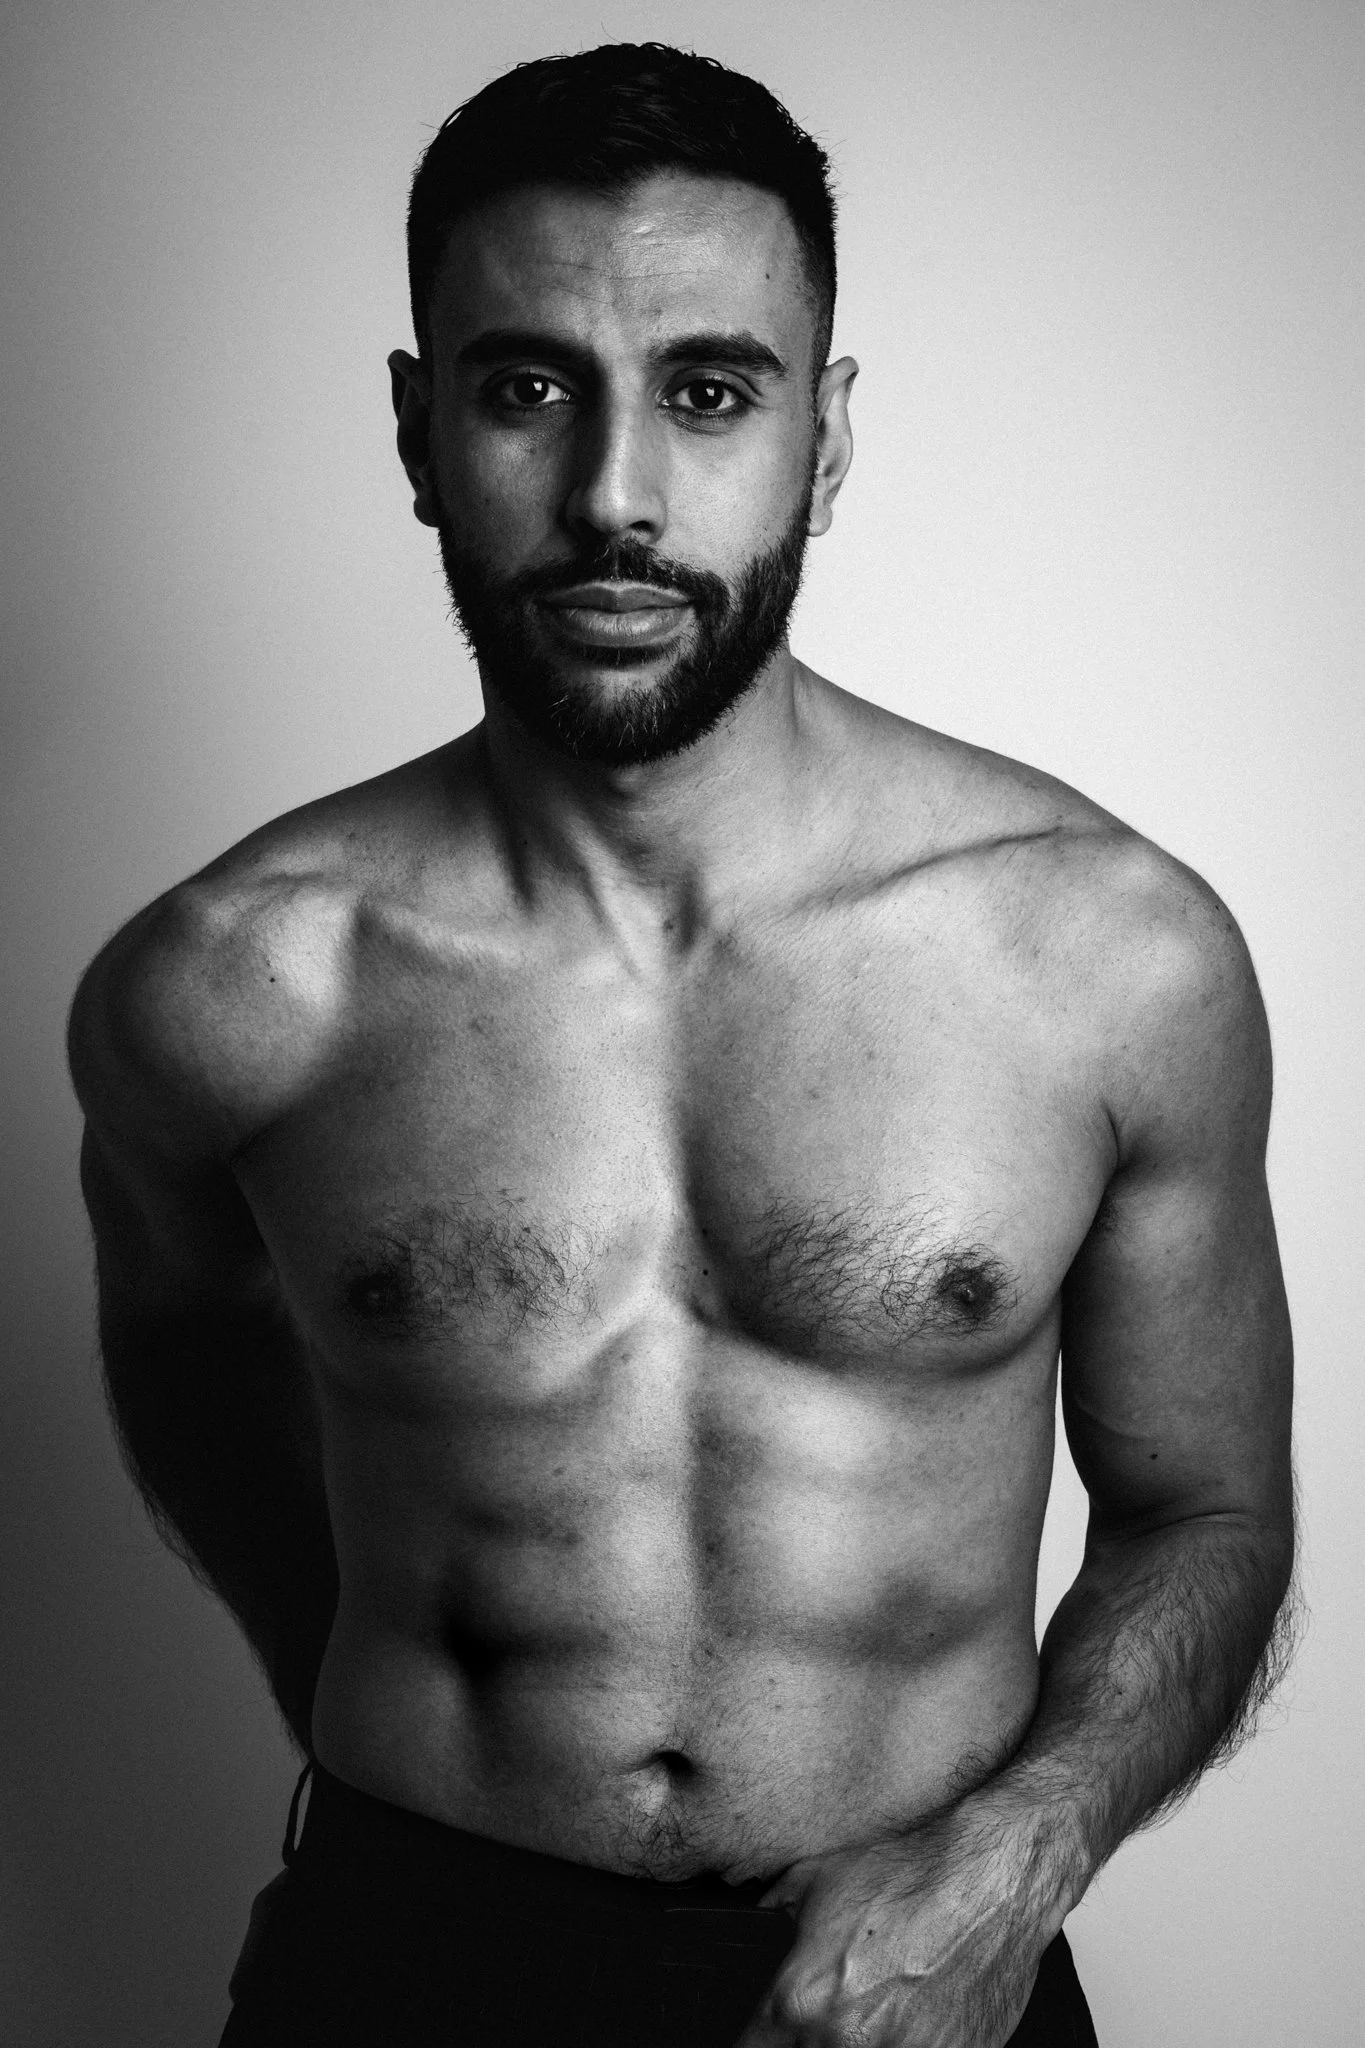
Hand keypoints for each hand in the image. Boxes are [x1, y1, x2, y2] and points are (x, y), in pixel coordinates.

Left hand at [734, 1794, 1068, 2047]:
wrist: (994, 1879)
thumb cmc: (915, 1875)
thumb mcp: (819, 1879)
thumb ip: (773, 1912)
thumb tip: (757, 1921)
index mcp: (802, 2001)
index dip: (754, 2041)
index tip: (766, 2034)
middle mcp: (847, 2044)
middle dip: (807, 2042)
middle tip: (828, 2017)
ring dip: (858, 2046)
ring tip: (874, 2018)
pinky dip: (909, 2044)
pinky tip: (913, 2021)